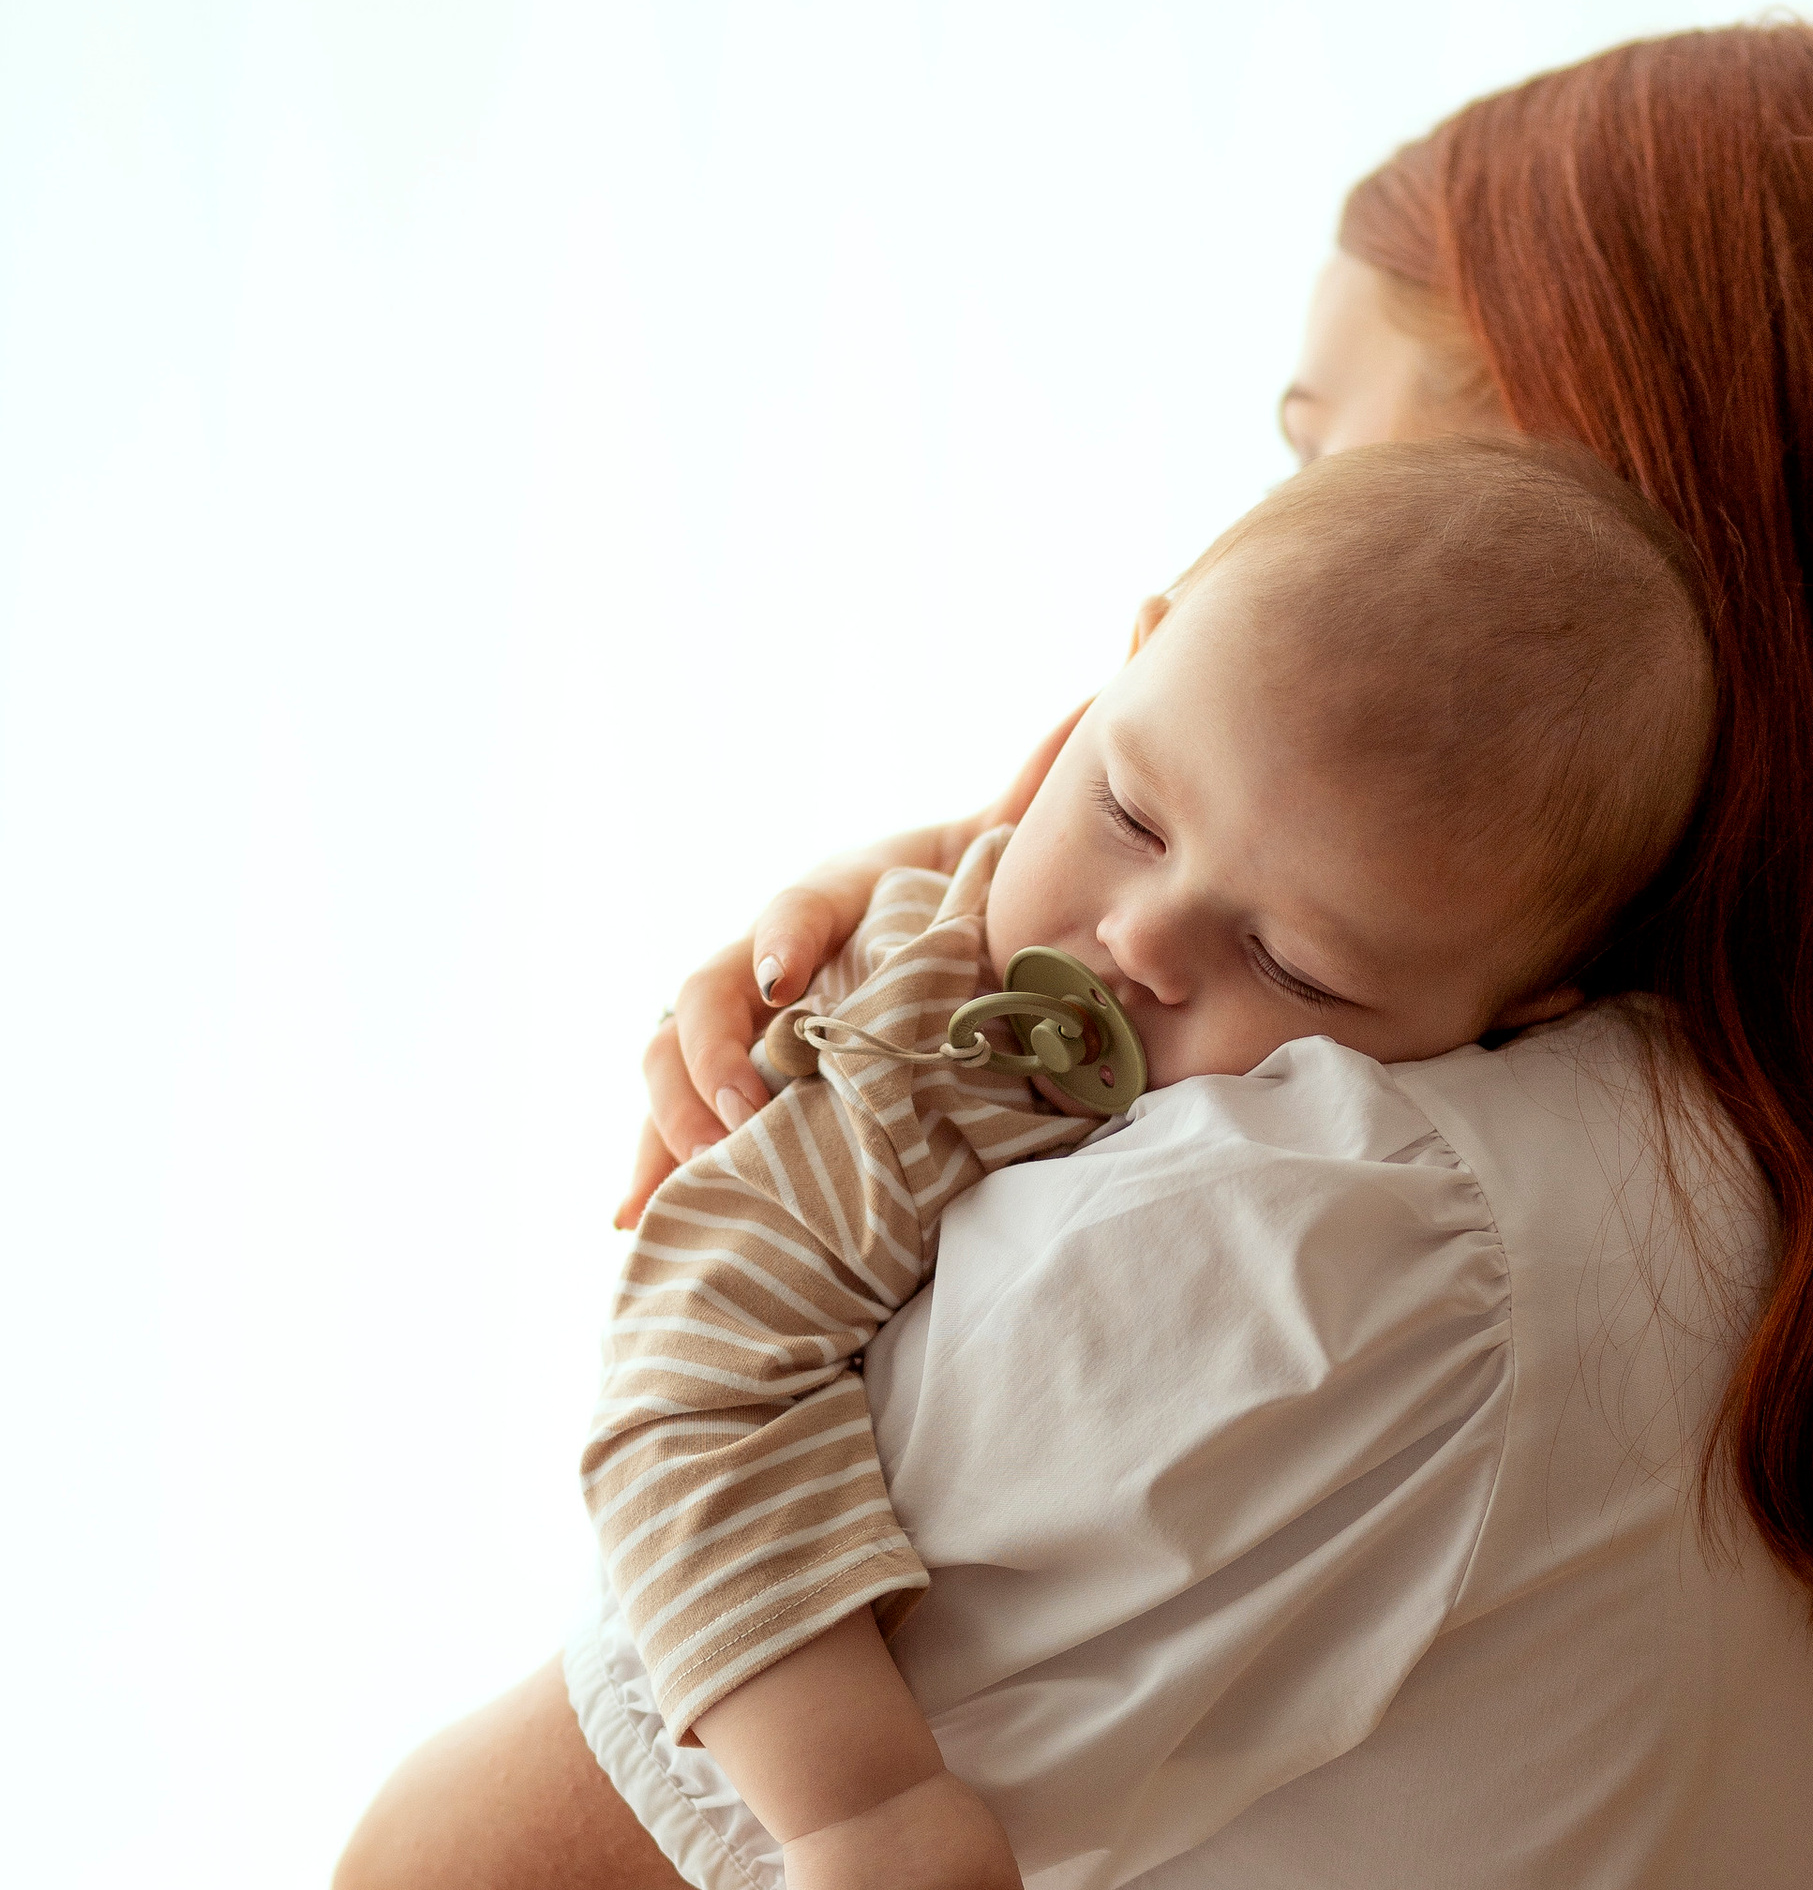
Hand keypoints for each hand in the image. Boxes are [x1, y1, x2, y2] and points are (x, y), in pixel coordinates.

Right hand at [614, 714, 1084, 1227]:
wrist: (951, 930)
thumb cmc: (973, 891)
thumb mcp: (1000, 845)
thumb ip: (1033, 786)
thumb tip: (1107, 671)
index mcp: (835, 894)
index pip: (796, 906)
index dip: (785, 937)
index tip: (787, 977)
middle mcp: (768, 954)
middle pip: (700, 993)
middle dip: (707, 1056)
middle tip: (746, 1116)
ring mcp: (740, 1020)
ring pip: (666, 1056)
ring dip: (669, 1119)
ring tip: (691, 1181)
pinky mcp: (736, 1077)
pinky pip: (676, 1117)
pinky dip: (651, 1167)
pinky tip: (628, 1217)